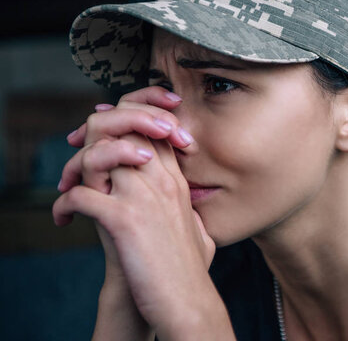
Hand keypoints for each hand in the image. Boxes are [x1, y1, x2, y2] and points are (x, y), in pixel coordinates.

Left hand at [54, 87, 225, 337]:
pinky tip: (65, 220)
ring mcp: (143, 197)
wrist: (188, 301)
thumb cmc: (191, 271)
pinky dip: (64, 204)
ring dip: (74, 167)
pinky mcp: (124, 220)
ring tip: (66, 187)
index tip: (101, 141)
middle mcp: (161, 181)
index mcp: (176, 181)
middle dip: (95, 137)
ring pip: (99, 152)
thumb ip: (193, 212)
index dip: (123, 127)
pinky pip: (81, 193)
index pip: (150, 131)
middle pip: (125, 130)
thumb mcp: (201, 229)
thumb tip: (190, 209)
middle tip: (76, 163)